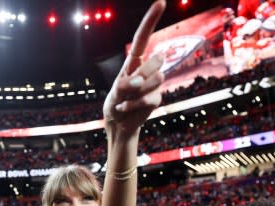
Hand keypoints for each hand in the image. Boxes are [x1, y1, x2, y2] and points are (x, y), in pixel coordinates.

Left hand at [103, 0, 165, 135]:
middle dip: (142, 75)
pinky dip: (135, 105)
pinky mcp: (157, 98)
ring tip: (125, 101)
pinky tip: (127, 109)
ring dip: (135, 93)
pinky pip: (150, 98)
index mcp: (133, 62)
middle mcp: (146, 70)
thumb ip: (124, 86)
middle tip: (127, 89)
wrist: (118, 125)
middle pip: (155, 61)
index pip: (143, 38)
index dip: (151, 21)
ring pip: (156, 79)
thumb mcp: (113, 94)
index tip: (161, 2)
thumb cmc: (114, 104)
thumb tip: (139, 82)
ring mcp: (154, 84)